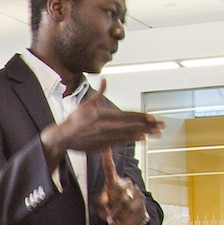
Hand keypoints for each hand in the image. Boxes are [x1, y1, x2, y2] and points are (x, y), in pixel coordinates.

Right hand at [44, 80, 161, 157]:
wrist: (62, 137)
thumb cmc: (74, 120)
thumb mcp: (86, 104)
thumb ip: (99, 92)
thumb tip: (105, 79)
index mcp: (103, 114)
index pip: (126, 115)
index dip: (141, 116)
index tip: (152, 117)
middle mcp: (105, 126)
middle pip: (131, 125)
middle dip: (148, 125)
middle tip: (161, 125)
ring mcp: (105, 137)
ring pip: (128, 135)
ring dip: (143, 133)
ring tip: (156, 133)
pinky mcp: (102, 145)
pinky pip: (120, 142)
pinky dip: (132, 140)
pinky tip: (141, 139)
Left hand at [94, 150, 148, 224]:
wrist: (131, 219)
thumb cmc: (116, 208)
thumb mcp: (105, 206)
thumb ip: (102, 203)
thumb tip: (105, 201)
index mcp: (114, 182)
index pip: (110, 168)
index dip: (107, 158)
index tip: (105, 147)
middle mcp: (125, 183)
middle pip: (116, 192)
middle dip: (111, 206)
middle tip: (109, 214)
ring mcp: (134, 189)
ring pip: (123, 201)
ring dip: (116, 213)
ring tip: (115, 218)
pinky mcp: (141, 198)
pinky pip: (130, 208)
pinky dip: (124, 216)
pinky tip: (122, 218)